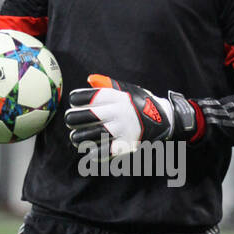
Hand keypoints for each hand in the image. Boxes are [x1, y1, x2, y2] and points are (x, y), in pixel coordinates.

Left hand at [64, 74, 195, 155]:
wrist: (163, 119)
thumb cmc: (138, 103)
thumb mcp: (125, 90)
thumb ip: (106, 85)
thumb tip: (89, 79)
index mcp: (116, 97)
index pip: (89, 97)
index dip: (76, 100)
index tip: (74, 103)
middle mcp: (119, 112)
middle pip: (89, 116)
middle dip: (74, 119)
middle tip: (70, 122)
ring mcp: (122, 129)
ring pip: (93, 134)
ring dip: (79, 137)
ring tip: (75, 138)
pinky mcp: (126, 144)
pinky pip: (106, 150)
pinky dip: (94, 153)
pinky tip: (87, 152)